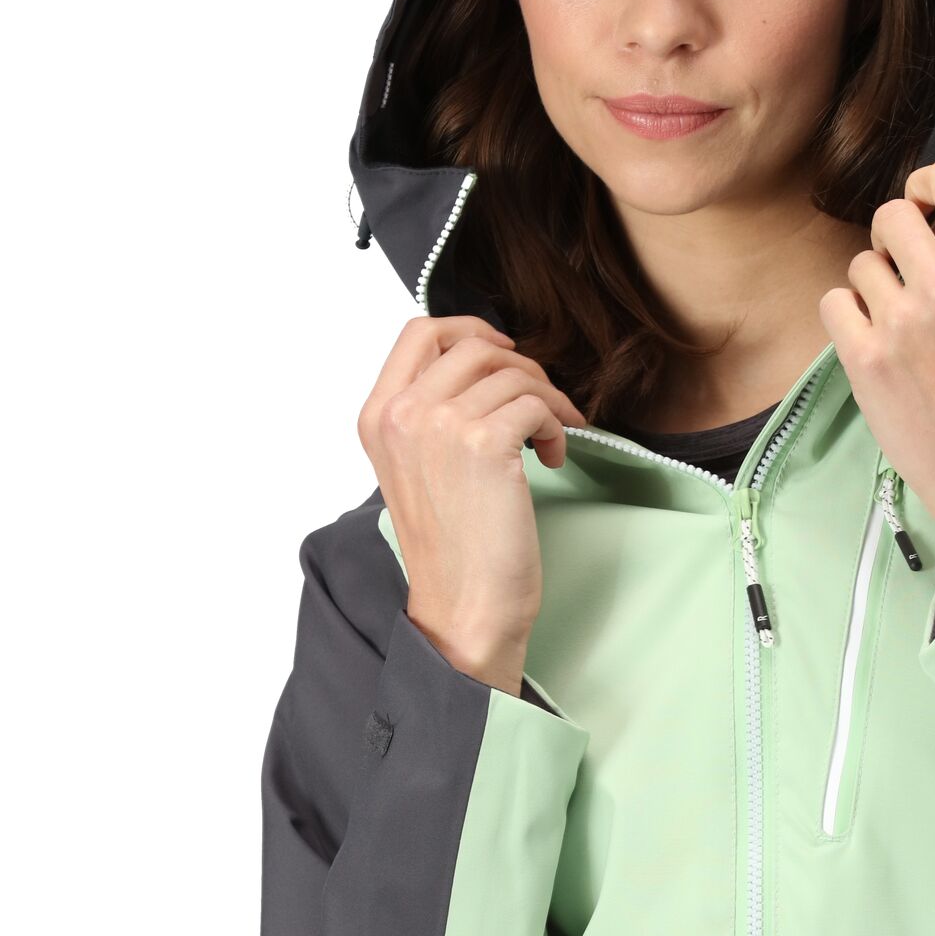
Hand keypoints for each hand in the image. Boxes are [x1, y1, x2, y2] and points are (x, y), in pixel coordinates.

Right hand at [356, 315, 588, 690]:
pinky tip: (552, 457)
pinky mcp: (484, 443)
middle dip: (521, 367)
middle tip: (541, 404)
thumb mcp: (417, 468)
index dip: (470, 329)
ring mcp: (440, 424)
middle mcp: (401, 413)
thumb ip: (430, 415)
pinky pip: (537, 403)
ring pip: (513, 372)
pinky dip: (557, 425)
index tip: (504, 354)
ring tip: (550, 437)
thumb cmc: (452, 548)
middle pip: (474, 343)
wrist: (463, 606)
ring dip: (546, 400)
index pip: (418, 331)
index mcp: (377, 416)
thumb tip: (485, 367)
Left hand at [818, 157, 934, 570]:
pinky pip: (834, 302)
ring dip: (872, 289)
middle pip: (892, 214)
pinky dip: (847, 320)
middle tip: (902, 272)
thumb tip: (929, 220)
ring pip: (860, 264)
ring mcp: (902, 320)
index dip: (927, 183)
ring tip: (898, 329)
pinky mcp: (865, 356)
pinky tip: (873, 345)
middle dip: (891, 239)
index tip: (923, 205)